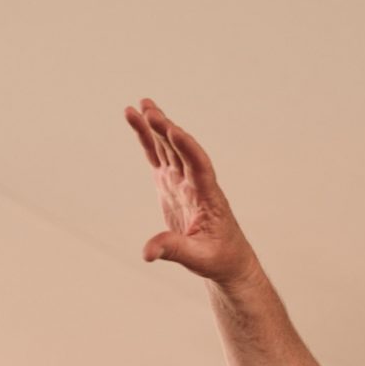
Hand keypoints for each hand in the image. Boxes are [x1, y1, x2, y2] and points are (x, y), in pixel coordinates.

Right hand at [125, 98, 258, 286]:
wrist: (226, 259)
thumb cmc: (218, 258)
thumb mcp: (198, 258)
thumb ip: (173, 250)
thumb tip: (147, 252)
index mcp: (208, 197)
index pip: (199, 166)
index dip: (188, 148)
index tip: (173, 130)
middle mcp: (196, 183)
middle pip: (181, 151)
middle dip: (166, 130)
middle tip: (149, 110)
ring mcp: (183, 182)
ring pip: (169, 149)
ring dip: (156, 128)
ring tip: (141, 106)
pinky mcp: (171, 185)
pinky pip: (158, 158)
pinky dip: (148, 140)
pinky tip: (138, 120)